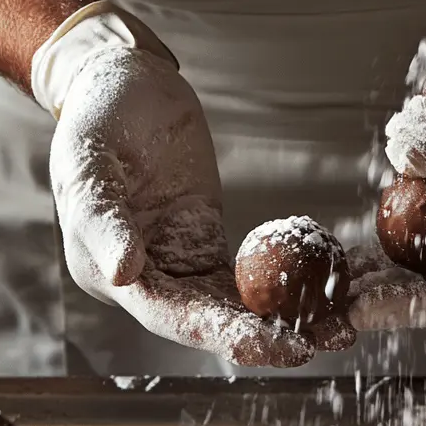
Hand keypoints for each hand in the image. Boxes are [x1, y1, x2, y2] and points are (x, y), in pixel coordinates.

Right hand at [34, 1, 331, 367]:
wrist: (127, 81)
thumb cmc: (99, 113)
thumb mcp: (88, 158)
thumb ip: (102, 218)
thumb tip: (124, 273)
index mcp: (107, 273)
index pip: (169, 316)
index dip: (221, 335)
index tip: (271, 345)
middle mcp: (146, 280)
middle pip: (210, 320)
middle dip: (267, 336)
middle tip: (322, 341)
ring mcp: (178, 262)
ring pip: (233, 304)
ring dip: (284, 320)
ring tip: (338, 328)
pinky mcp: (206, 243)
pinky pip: (246, 274)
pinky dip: (283, 285)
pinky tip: (325, 293)